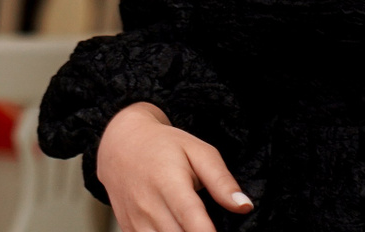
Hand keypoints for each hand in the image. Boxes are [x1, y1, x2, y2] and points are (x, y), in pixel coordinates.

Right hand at [96, 102, 251, 231]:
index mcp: (169, 183)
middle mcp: (148, 204)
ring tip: (193, 228)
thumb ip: (221, 180)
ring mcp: (135, 218)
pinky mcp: (127, 226)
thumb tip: (245, 206)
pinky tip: (177, 228)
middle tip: (210, 228)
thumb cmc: (163, 146)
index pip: (192, 221)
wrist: (119, 142)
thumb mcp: (197, 151)